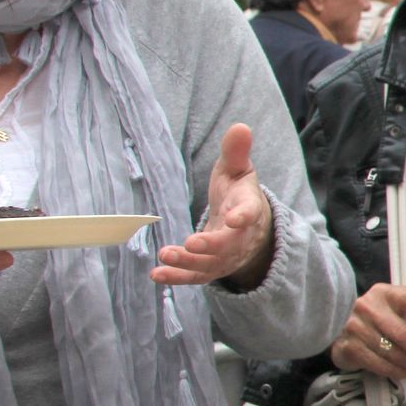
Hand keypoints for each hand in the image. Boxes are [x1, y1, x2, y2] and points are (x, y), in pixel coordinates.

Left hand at [153, 123, 275, 290]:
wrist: (247, 229)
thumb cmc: (237, 195)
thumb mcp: (237, 171)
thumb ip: (236, 152)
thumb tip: (241, 126)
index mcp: (248, 209)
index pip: (249, 213)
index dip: (243, 217)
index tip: (234, 219)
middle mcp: (240, 238)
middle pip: (229, 245)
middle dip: (211, 245)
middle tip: (191, 243)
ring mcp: (226, 256)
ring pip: (210, 264)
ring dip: (188, 263)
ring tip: (165, 255)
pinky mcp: (210, 268)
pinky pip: (195, 277)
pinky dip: (177, 278)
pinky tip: (156, 274)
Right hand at [333, 281, 405, 383]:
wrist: (338, 323)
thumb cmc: (376, 315)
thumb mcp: (392, 305)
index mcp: (385, 293)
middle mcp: (368, 307)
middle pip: (402, 333)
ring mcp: (356, 327)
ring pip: (391, 352)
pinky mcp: (349, 347)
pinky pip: (378, 364)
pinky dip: (395, 371)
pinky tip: (403, 371)